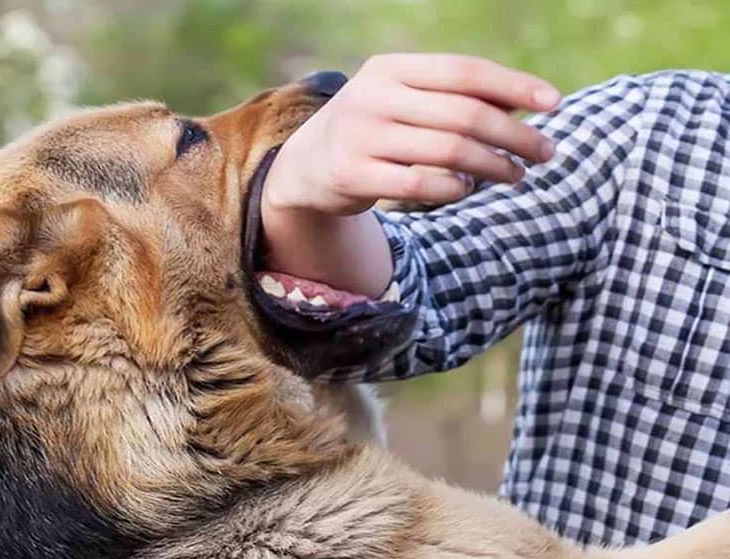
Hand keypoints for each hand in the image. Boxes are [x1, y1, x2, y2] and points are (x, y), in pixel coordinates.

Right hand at [263, 53, 561, 215]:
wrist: (306, 166)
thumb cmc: (373, 129)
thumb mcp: (403, 100)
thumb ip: (452, 98)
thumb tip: (527, 105)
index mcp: (390, 68)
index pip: (465, 71)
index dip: (514, 86)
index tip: (554, 104)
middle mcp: (373, 97)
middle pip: (464, 114)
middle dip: (515, 135)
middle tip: (546, 152)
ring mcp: (360, 136)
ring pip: (449, 151)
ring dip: (494, 166)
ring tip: (517, 174)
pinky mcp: (353, 175)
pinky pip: (422, 185)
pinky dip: (454, 189)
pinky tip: (467, 189)